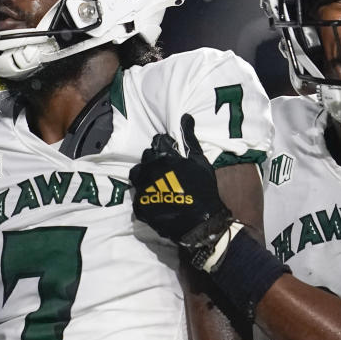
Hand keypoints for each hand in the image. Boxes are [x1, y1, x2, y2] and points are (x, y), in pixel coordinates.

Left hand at [130, 114, 235, 268]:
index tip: (172, 153)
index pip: (158, 142)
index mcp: (165, 157)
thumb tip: (185, 117)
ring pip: (137, 174)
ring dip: (145, 175)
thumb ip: (190, 139)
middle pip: (146, 157)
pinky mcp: (140, 205)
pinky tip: (156, 198)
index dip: (165, 147)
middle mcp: (150, 170)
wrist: (200, 222)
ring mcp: (143, 188)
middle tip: (166, 170)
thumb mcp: (200, 161)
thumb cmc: (203, 189)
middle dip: (154, 160)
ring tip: (157, 182)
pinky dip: (145, 195)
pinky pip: (138, 194)